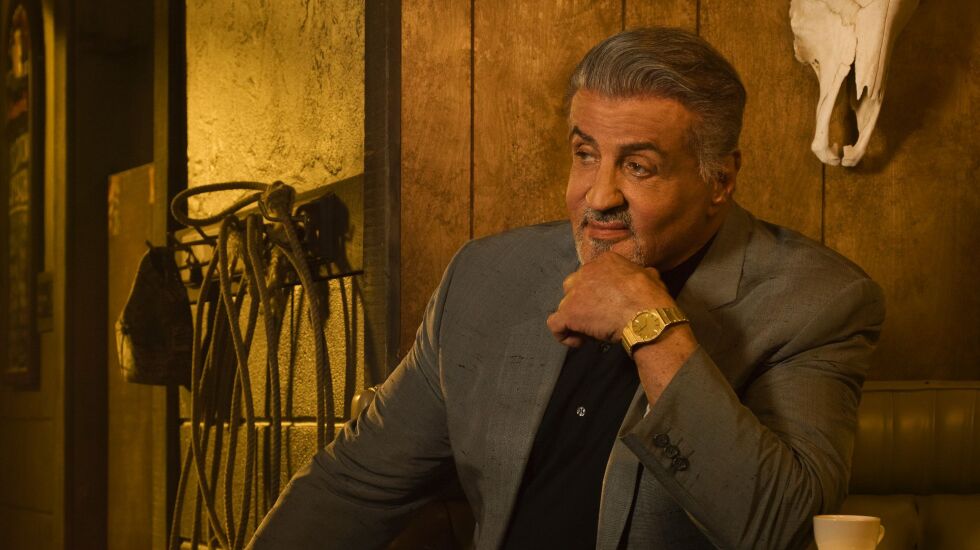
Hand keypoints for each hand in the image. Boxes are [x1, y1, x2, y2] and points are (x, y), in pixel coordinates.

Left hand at [546, 252, 675, 346]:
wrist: (646, 317)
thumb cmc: (652, 299)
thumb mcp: (651, 276)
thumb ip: (639, 274)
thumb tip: (646, 275)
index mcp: (604, 261)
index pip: (591, 276)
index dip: (597, 293)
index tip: (608, 307)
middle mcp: (585, 272)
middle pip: (573, 288)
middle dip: (582, 304)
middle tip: (598, 319)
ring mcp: (575, 292)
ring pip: (564, 306)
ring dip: (575, 320)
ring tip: (592, 333)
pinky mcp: (569, 312)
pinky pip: (555, 325)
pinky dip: (563, 335)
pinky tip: (579, 341)